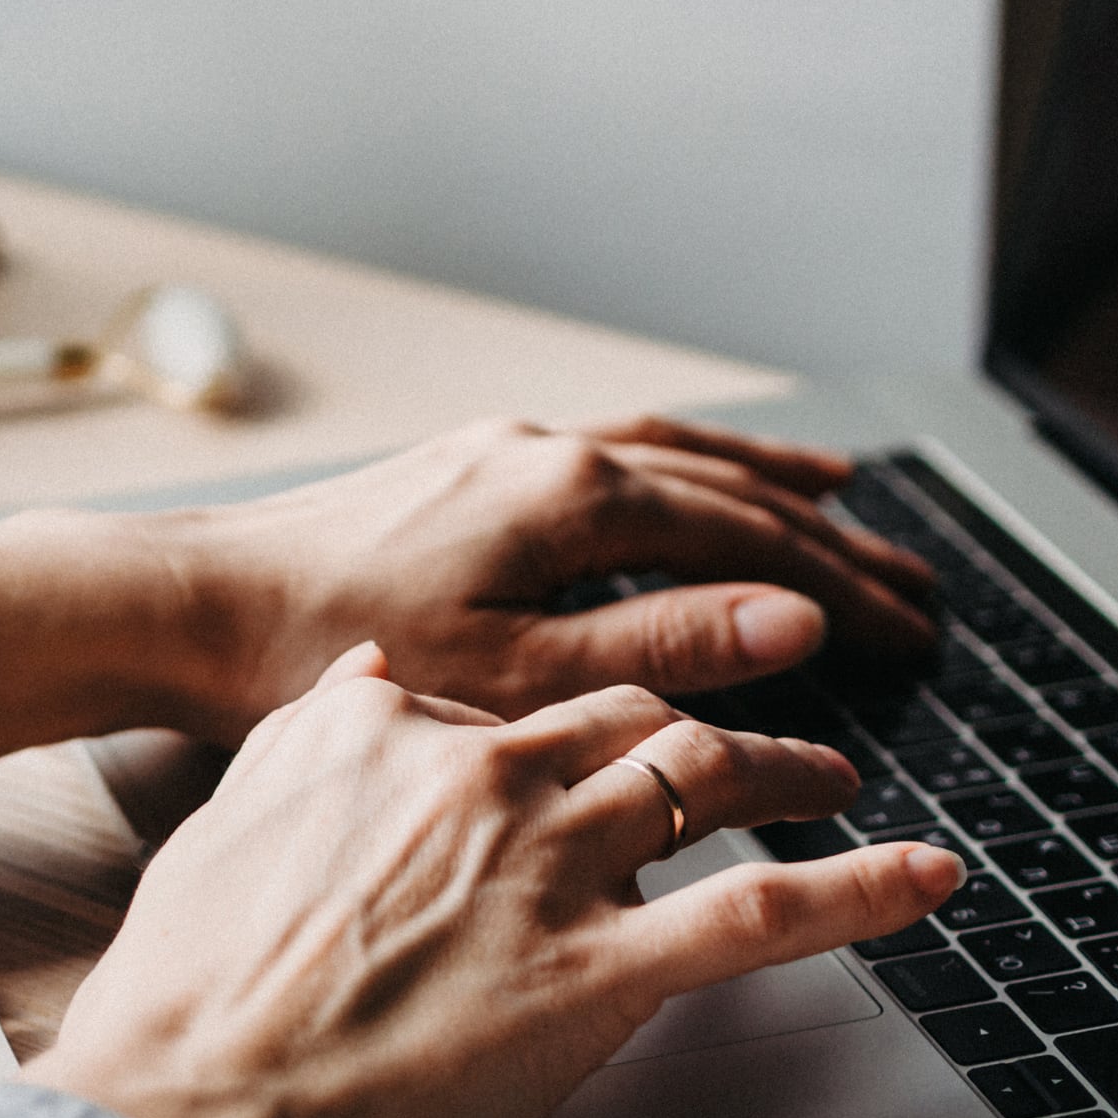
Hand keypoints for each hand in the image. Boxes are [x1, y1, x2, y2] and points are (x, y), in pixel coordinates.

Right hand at [24, 644, 964, 1117]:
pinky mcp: (601, 971)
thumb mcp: (244, 804)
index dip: (583, 727)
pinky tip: (923, 872)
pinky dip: (858, 887)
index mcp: (406, 730)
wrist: (192, 1085)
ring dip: (794, 770)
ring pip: (708, 777)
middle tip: (754, 740)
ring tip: (837, 777)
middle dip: (708, 719)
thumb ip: (325, 727)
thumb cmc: (202, 967)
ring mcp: (553, 865)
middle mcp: (493, 773)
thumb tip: (373, 673)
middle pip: (636, 716)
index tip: (609, 743)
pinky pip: (758, 913)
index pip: (530, 701)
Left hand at [171, 415, 933, 738]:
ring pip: (671, 453)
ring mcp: (506, 446)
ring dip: (761, 480)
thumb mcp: (513, 671)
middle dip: (827, 537)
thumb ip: (660, 641)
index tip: (912, 630)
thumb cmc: (336, 646)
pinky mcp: (470, 462)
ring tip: (839, 496)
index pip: (750, 537)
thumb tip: (792, 620)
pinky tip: (683, 478)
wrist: (204, 602)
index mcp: (572, 496)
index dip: (841, 588)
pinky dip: (676, 463)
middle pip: (725, 487)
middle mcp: (548, 449)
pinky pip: (608, 448)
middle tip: (912, 583)